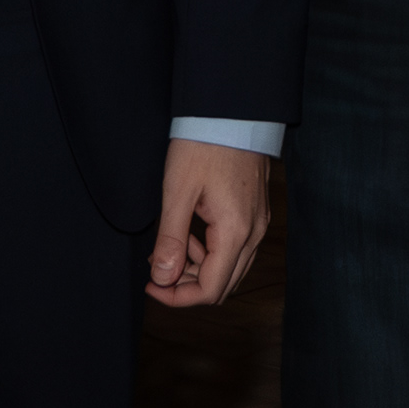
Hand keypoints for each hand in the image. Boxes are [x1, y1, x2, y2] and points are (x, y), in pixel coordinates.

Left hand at [145, 142, 271, 309]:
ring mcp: (258, 222)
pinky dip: (211, 252)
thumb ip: (171, 240)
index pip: (210, 290)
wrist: (232, 110)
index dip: (177, 297)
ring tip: (170, 247)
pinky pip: (236, 249)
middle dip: (187, 286)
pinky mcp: (256, 212)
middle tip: (157, 268)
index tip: (150, 285)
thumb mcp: (178, 192)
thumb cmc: (204, 144)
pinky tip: (190, 234)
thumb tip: (162, 279)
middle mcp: (254, 233)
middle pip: (223, 285)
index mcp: (235, 232)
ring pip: (231, 269)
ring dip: (198, 269)